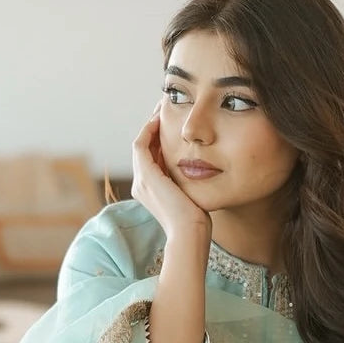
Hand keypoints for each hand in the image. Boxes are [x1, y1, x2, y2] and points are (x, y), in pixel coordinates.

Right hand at [132, 108, 210, 241]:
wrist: (190, 234)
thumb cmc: (197, 222)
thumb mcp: (192, 196)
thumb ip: (190, 181)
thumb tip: (202, 167)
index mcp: (151, 191)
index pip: (153, 158)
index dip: (161, 139)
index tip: (173, 123)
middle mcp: (141, 185)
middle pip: (145, 148)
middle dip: (155, 128)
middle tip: (166, 109)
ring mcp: (141, 181)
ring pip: (141, 144)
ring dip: (151, 124)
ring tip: (163, 108)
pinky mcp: (146, 176)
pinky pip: (141, 144)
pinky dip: (149, 129)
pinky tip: (161, 117)